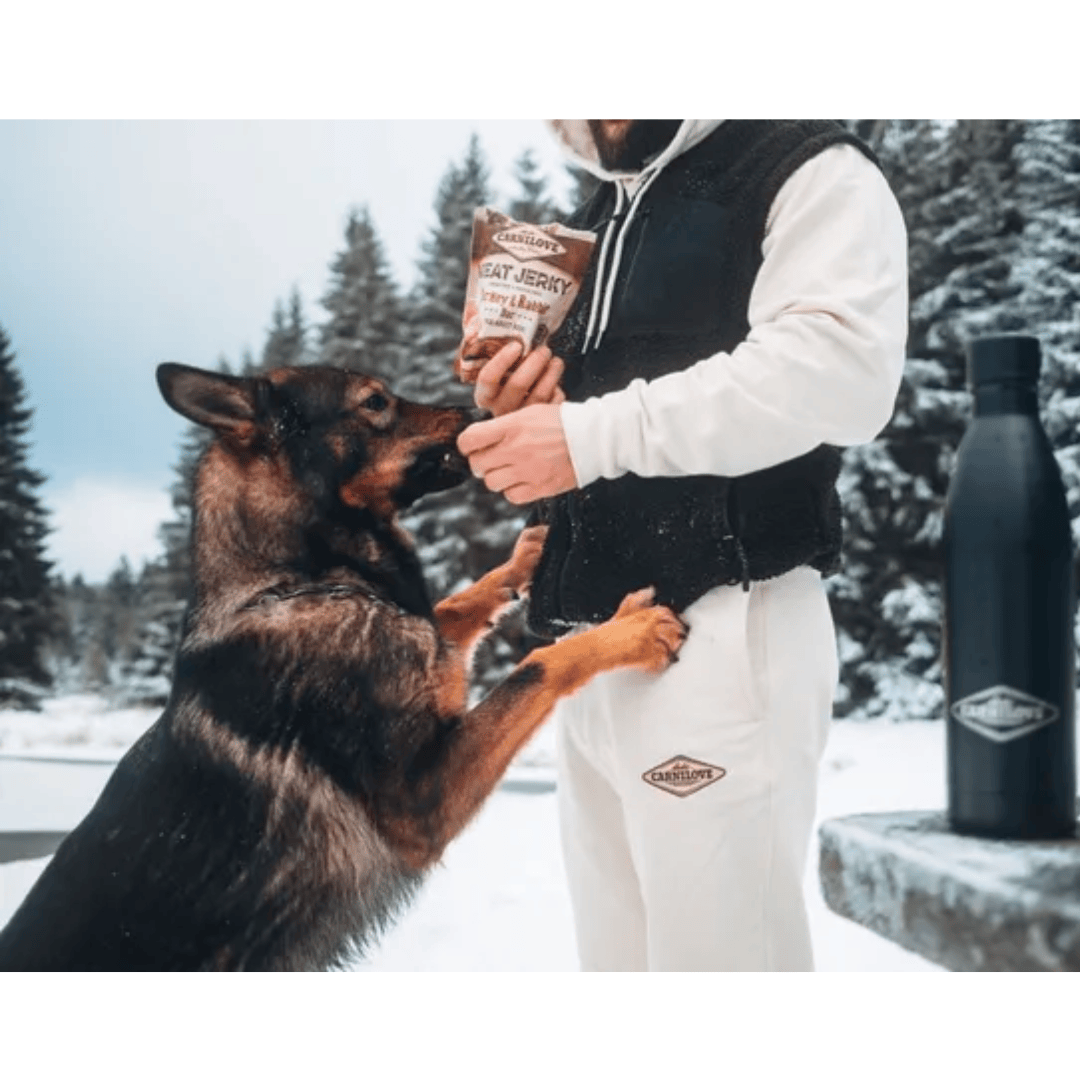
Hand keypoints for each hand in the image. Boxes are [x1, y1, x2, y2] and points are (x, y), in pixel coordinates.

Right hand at [456, 318, 565, 417]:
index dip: (502, 361)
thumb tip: (475, 311)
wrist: (517, 415)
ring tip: (556, 361)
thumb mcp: (491, 367)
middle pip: (517, 385)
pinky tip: (556, 383)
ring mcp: (520, 418)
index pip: (488, 378)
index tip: (517, 345)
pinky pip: (551, 406)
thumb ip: (486, 345)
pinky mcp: (538, 422)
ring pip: (538, 396)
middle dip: (534, 363)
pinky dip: (557, 392)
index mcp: (485, 396)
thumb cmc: (505, 381)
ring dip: (551, 374)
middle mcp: (500, 409)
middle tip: (544, 349)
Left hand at [457, 404, 576, 504]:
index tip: (471, 446)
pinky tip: (522, 480)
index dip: (466, 444)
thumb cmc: (563, 422)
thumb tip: (482, 436)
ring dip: (496, 477)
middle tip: (489, 459)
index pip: (470, 439)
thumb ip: (505, 424)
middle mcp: (516, 449)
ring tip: (508, 469)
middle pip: (477, 465)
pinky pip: (511, 496)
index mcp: (512, 426)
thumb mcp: (532, 411)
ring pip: (491, 483)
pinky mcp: (539, 488)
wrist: (594, 438)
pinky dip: (512, 490)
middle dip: (479, 462)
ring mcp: (527, 471)